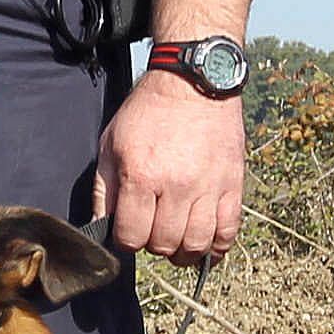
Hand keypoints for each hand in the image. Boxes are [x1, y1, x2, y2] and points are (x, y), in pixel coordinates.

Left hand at [96, 71, 243, 266]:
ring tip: (177, 242)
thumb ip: (104, 189)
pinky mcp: (232, 184)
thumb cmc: (148, 110)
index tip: (129, 231)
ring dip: (184, 252)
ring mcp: (208, 187)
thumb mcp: (112, 142)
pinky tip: (206, 245)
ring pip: (197, 244)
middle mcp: (176, 186)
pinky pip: (229, 231)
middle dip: (154, 245)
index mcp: (141, 175)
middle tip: (153, 230)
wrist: (193, 81)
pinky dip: (217, 247)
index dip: (126, 241)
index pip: (131, 237)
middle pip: (164, 244)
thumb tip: (101, 226)